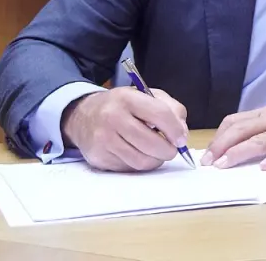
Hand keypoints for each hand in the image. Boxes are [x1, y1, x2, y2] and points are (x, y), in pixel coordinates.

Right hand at [62, 87, 188, 171]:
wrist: (83, 115)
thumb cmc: (122, 106)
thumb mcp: (147, 96)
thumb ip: (172, 110)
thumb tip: (182, 135)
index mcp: (127, 98)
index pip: (160, 114)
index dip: (175, 130)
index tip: (181, 139)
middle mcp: (112, 118)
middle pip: (151, 143)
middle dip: (168, 150)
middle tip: (171, 149)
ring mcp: (103, 140)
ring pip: (141, 161)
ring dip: (155, 160)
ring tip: (156, 152)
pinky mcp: (98, 158)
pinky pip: (129, 168)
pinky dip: (139, 164)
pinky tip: (138, 153)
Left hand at [201, 93, 265, 170]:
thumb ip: (263, 126)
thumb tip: (239, 142)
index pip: (235, 121)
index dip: (219, 137)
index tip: (208, 154)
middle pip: (241, 130)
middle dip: (221, 146)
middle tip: (209, 163)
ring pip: (259, 139)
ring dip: (239, 152)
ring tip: (225, 164)